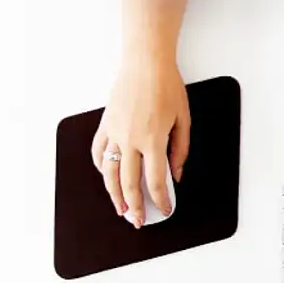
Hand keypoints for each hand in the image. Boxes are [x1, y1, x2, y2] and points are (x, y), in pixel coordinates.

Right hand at [91, 58, 190, 227]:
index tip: (165, 209)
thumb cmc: (167, 86)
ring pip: (110, 172)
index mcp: (153, 139)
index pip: (155, 181)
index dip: (161, 200)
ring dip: (114, 194)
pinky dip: (101, 167)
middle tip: (138, 221)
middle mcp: (130, 139)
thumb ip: (180, 150)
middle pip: (130, 184)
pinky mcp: (105, 123)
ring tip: (120, 208)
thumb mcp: (184, 119)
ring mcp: (115, 132)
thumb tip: (176, 174)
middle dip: (135, 207)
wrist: (145, 61)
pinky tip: (107, 176)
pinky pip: (99, 151)